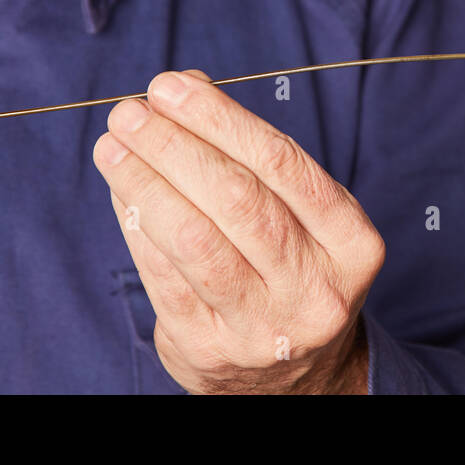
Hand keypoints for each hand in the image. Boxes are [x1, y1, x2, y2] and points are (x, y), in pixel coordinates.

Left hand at [92, 69, 384, 393]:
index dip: (220, 119)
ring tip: (113, 146)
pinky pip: (163, 275)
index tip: (172, 87)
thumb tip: (186, 89)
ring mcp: (263, 326)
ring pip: (195, 238)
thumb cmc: (293, 268)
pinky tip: (122, 191)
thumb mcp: (302, 215)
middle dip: (175, 145)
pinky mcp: (209, 348)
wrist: (297, 376)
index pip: (281, 163)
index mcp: (351, 243)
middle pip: (237, 199)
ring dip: (145, 181)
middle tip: (131, 111)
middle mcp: (315, 288)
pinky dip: (137, 224)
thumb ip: (250, 153)